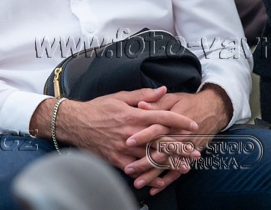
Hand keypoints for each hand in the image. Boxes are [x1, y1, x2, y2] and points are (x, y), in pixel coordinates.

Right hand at [56, 87, 198, 170]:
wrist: (74, 123)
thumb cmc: (97, 108)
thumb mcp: (119, 97)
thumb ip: (142, 95)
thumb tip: (162, 90)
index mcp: (133, 115)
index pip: (162, 117)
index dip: (180, 120)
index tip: (193, 124)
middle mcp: (131, 133)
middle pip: (162, 141)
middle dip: (181, 146)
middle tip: (196, 151)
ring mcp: (124, 148)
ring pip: (152, 157)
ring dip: (171, 163)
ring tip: (185, 166)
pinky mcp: (116, 159)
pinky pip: (137, 169)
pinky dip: (150, 175)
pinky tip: (161, 179)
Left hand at [123, 85, 232, 194]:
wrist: (212, 110)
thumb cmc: (188, 102)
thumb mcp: (171, 99)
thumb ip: (156, 103)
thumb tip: (140, 105)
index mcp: (173, 121)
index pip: (156, 129)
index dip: (142, 136)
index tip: (128, 142)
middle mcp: (179, 137)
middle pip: (160, 151)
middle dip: (144, 161)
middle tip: (128, 169)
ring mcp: (184, 148)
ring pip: (167, 164)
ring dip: (152, 175)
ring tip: (138, 183)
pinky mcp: (188, 156)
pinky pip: (177, 171)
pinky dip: (167, 181)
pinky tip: (155, 189)